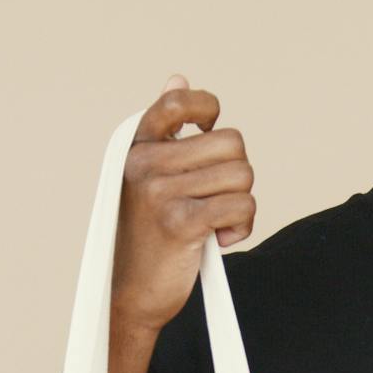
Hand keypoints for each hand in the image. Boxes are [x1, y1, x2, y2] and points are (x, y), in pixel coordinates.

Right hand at [109, 74, 256, 341]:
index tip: (207, 134)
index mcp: (137, 147)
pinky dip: (241, 226)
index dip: (207, 110)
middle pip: (232, 143)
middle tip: (217, 199)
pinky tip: (221, 239)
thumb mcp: (149, 176)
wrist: (131, 294)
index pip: (178, 101)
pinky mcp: (181, 222)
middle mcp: (145, 164)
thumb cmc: (147, 236)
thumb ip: (166, 130)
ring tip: (216, 222)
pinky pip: (241, 206)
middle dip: (236, 174)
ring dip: (240, 203)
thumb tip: (179, 78)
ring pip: (242, 175)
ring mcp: (161, 192)